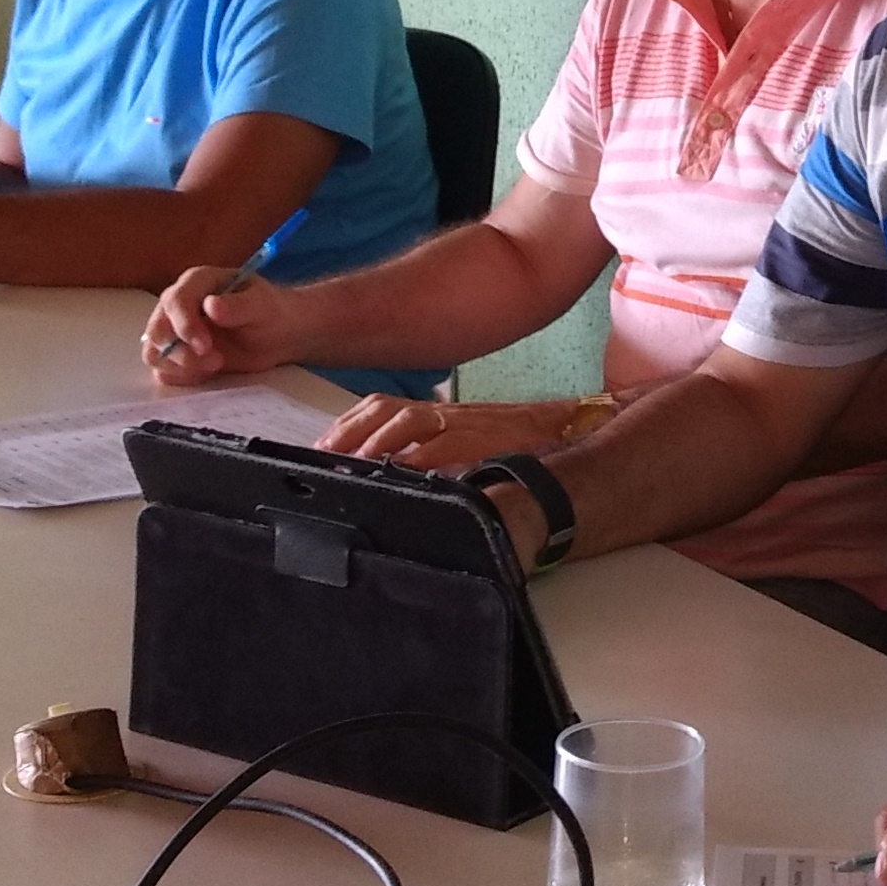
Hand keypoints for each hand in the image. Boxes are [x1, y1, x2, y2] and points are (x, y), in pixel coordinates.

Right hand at [142, 263, 297, 387]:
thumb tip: (211, 306)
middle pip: (157, 330)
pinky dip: (182, 376)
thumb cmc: (269, 312)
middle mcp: (177, 305)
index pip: (175, 301)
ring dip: (181, 366)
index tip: (205, 346)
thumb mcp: (262, 306)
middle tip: (216, 361)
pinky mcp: (176, 355)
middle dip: (182, 352)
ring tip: (215, 366)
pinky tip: (207, 372)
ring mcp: (173, 330)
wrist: (277, 335)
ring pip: (154, 353)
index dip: (185, 325)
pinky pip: (163, 371)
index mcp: (196, 282)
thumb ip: (238, 306)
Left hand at [317, 391, 618, 469]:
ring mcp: (463, 423)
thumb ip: (433, 453)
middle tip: (322, 460)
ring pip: (405, 421)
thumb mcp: (466, 442)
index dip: (347, 425)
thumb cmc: (517, 441)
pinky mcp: (483, 439)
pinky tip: (395, 472)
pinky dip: (415, 458)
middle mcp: (444, 412)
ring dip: (372, 442)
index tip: (320, 448)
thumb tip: (392, 476)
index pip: (381, 408)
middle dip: (348, 433)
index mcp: (436, 412)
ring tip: (348, 466)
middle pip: (383, 410)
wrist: (566, 427)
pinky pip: (442, 445)